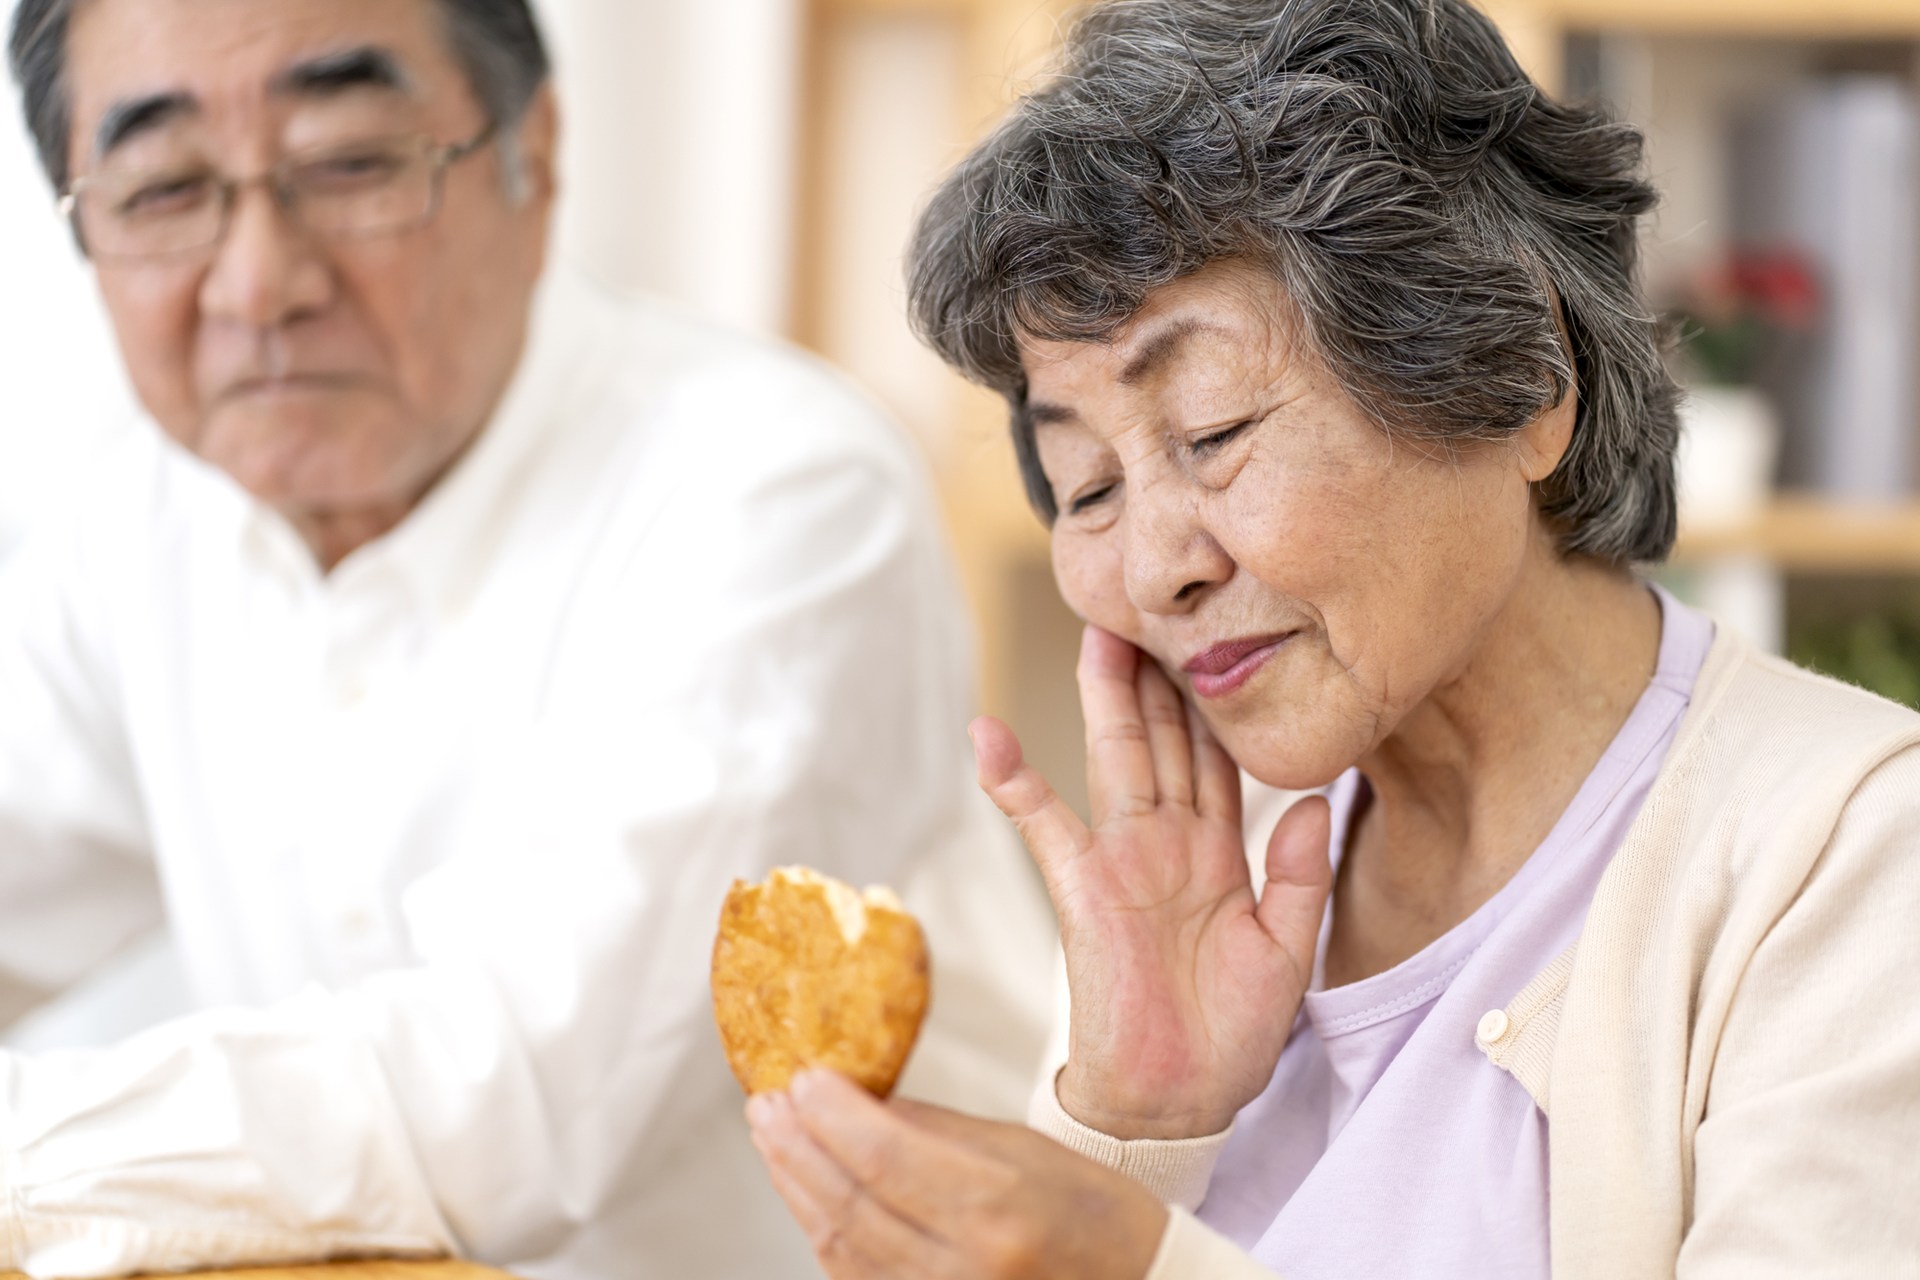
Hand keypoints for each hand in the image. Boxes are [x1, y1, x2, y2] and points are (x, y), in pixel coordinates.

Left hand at [749, 1069, 1168, 1279]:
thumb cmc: (1099, 1217)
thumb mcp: (1028, 1149)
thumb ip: (938, 1129)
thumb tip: (863, 1103)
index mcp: (998, 1209)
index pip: (887, 1156)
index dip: (833, 1115)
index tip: (803, 1077)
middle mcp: (966, 1267)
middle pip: (851, 1203)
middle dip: (798, 1148)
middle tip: (768, 1103)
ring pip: (841, 1247)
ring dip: (798, 1188)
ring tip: (774, 1138)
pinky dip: (825, 1236)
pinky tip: (808, 1196)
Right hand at [974, 625, 1331, 1139]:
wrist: (1179, 1102)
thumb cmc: (1231, 1036)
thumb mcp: (1289, 952)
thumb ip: (1303, 875)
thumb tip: (1322, 798)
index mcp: (1221, 855)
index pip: (1221, 759)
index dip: (1220, 702)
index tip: (1225, 639)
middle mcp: (1170, 845)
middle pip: (1165, 740)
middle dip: (1157, 675)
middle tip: (1151, 605)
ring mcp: (1123, 862)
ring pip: (1117, 760)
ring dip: (1105, 699)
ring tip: (1096, 633)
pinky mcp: (1083, 890)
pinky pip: (1042, 825)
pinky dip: (1014, 781)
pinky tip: (989, 734)